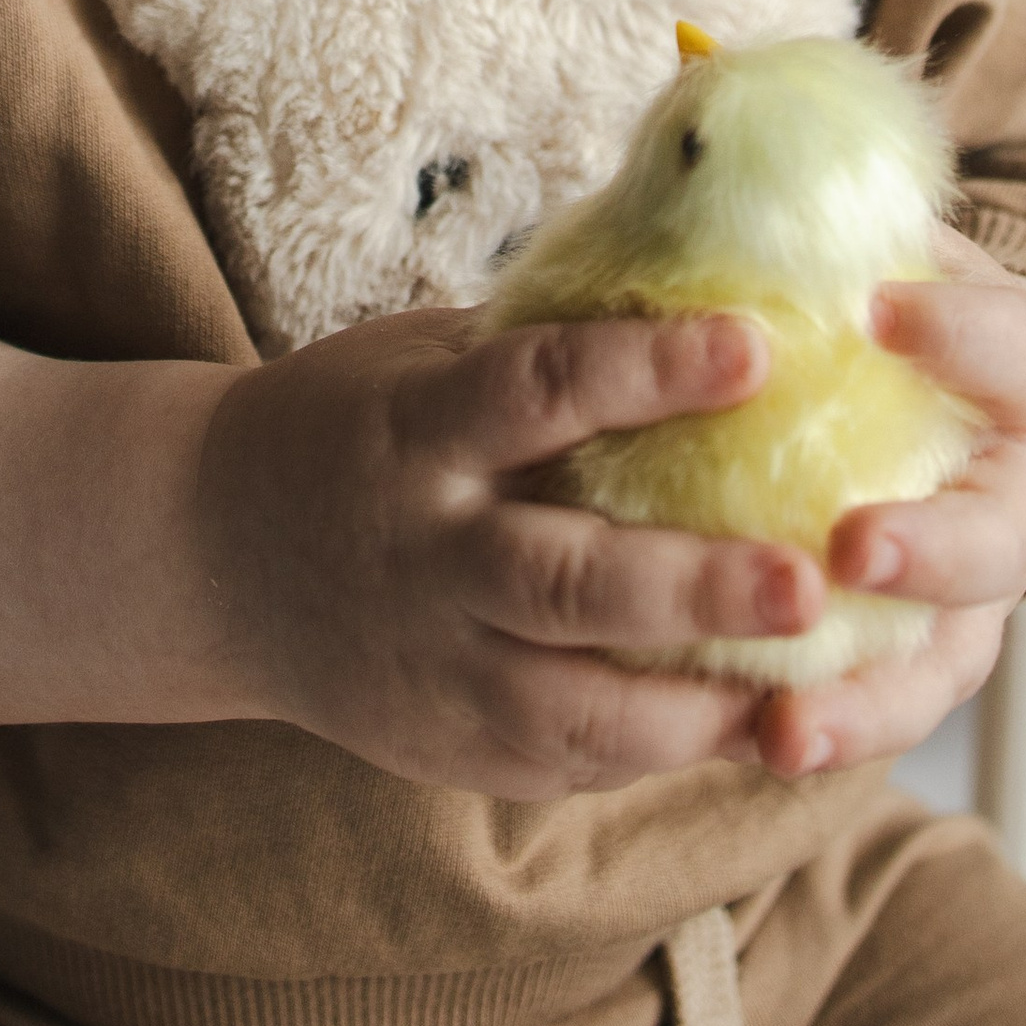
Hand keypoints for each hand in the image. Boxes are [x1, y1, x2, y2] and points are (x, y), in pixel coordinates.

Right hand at [196, 305, 828, 799]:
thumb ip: (543, 342)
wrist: (213, 559)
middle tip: (806, 578)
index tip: (755, 346)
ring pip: (576, 707)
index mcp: (419, 432)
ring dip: (698, 704)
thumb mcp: (422, 360)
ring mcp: (440, 667)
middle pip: (566, 581)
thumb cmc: (359, 428)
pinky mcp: (457, 748)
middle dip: (693, 585)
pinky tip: (760, 727)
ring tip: (812, 689)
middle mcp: (428, 557)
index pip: (539, 390)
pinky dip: (669, 750)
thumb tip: (708, 264)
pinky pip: (575, 761)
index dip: (647, 368)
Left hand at [747, 233, 1025, 781]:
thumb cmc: (891, 312)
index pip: (1011, 345)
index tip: (882, 309)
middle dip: (927, 549)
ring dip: (864, 702)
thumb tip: (704, 96)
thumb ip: (818, 203)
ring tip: (786, 726)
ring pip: (935, 667)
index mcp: (1015, 377)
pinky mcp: (911, 667)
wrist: (960, 411)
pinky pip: (871, 712)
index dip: (958, 331)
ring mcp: (967, 601)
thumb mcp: (883, 244)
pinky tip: (741, 749)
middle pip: (991, 540)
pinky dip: (815, 735)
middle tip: (852, 544)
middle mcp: (1010, 499)